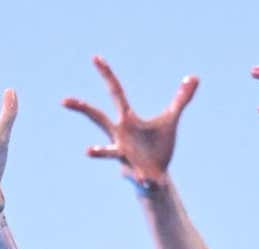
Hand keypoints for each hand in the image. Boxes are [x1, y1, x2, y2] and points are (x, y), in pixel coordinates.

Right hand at [63, 56, 196, 189]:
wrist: (155, 176)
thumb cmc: (158, 146)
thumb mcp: (170, 120)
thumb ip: (181, 99)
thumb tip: (194, 78)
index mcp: (127, 119)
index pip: (116, 92)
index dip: (107, 74)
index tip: (95, 58)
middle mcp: (120, 135)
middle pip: (97, 118)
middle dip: (82, 108)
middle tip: (64, 100)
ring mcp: (124, 154)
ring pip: (108, 152)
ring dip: (99, 151)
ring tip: (88, 151)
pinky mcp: (133, 171)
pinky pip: (138, 174)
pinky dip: (146, 177)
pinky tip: (149, 179)